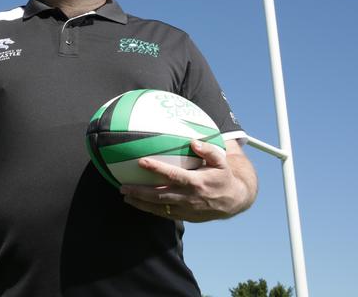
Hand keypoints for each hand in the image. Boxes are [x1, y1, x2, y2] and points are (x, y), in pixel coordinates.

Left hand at [120, 140, 249, 221]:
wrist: (234, 201)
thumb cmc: (223, 176)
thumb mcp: (221, 161)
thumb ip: (208, 150)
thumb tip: (193, 141)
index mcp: (197, 182)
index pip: (173, 176)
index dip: (156, 169)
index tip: (141, 162)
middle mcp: (190, 198)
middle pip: (160, 196)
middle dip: (140, 192)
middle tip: (122, 187)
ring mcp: (186, 209)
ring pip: (159, 208)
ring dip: (141, 203)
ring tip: (125, 196)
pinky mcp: (186, 217)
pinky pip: (164, 214)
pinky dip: (150, 209)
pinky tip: (138, 203)